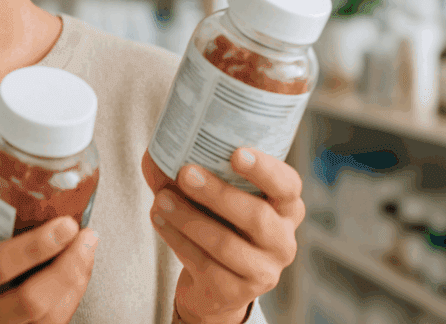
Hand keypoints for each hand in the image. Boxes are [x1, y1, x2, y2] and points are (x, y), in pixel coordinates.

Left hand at [141, 149, 304, 323]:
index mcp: (285, 208)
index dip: (265, 169)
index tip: (237, 153)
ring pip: (226, 244)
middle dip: (218, 193)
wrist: (213, 284)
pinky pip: (205, 265)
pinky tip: (159, 219)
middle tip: (186, 173)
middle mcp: (282, 241)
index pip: (287, 185)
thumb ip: (190, 171)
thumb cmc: (216, 223)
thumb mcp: (211, 196)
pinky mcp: (236, 292)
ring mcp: (263, 271)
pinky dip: (177, 239)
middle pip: (256, 216)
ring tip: (161, 199)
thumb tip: (158, 154)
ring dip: (189, 218)